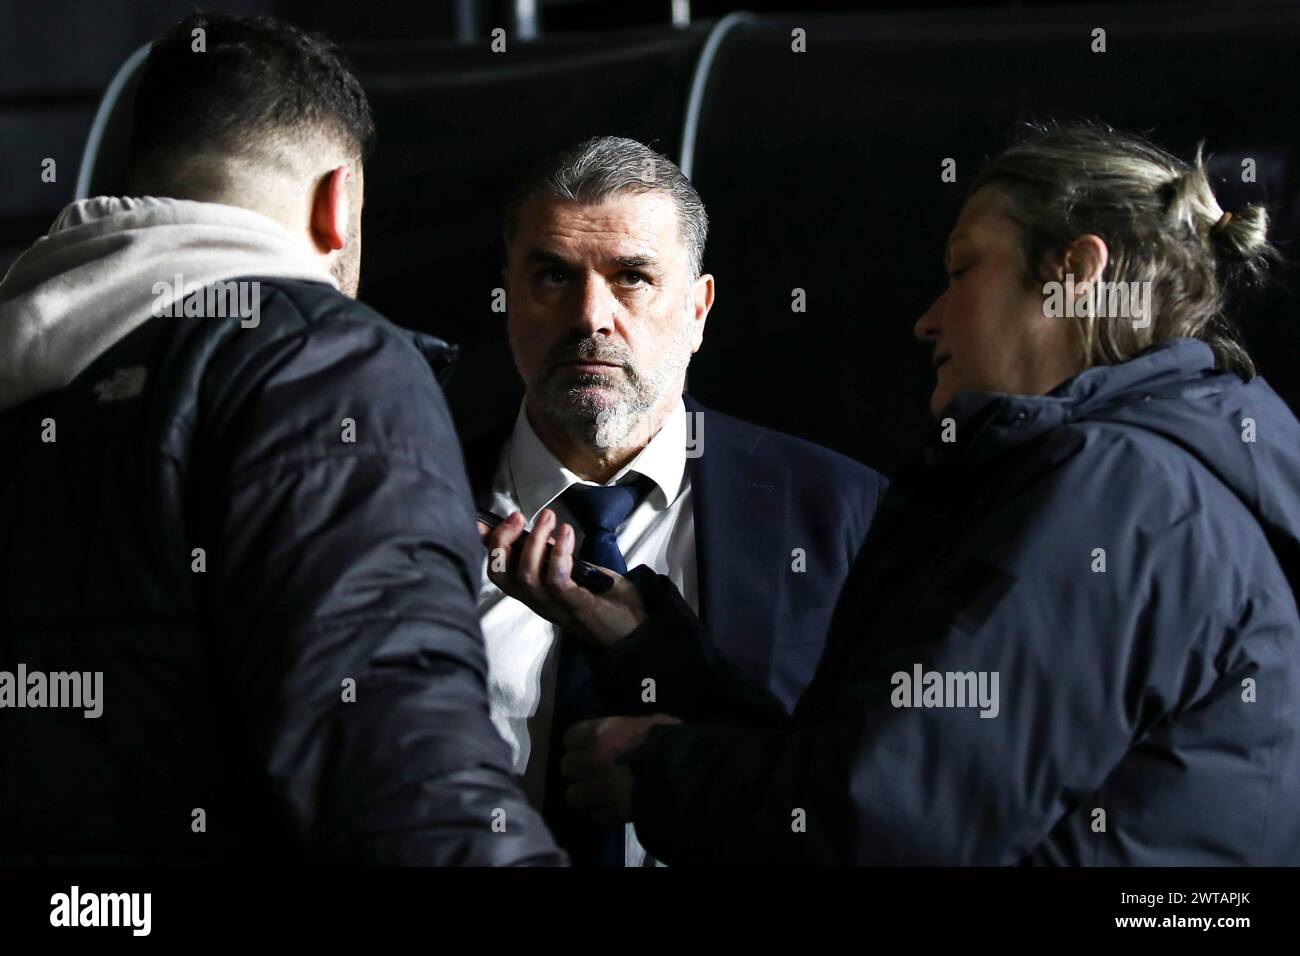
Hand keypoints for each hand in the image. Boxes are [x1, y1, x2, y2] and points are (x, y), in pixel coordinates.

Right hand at [479, 509, 646, 647]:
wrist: (636, 628)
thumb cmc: (604, 598)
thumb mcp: (573, 571)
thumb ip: (553, 555)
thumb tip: (538, 529)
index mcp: (534, 594)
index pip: (499, 573)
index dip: (487, 547)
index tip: (484, 521)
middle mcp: (538, 602)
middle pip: (501, 576)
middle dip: (501, 542)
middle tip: (518, 516)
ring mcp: (555, 606)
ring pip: (526, 575)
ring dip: (534, 541)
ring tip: (549, 518)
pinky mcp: (575, 606)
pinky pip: (556, 579)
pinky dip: (558, 552)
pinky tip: (566, 533)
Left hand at [560, 714, 681, 825]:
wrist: (688, 776)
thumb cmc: (673, 741)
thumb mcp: (650, 723)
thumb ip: (627, 730)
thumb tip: (625, 736)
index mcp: (602, 733)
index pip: (570, 737)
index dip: (579, 743)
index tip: (589, 746)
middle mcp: (592, 760)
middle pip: (567, 766)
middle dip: (579, 769)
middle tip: (595, 770)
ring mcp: (599, 790)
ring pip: (573, 795)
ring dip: (585, 794)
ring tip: (601, 793)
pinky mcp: (611, 815)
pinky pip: (595, 816)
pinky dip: (603, 814)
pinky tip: (615, 808)